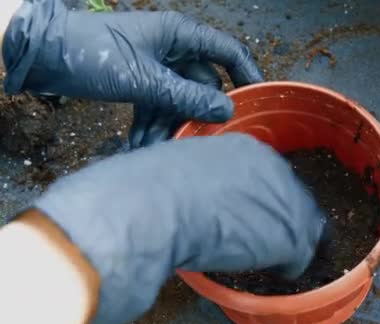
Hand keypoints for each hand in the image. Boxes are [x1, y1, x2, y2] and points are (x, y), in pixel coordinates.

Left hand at [2, 0, 262, 146]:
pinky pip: (156, 105)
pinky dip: (150, 126)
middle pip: (201, 85)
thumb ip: (186, 97)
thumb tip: (226, 111)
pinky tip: (141, 148)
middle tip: (199, 144)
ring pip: (177, 100)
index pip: (227, 52)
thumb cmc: (92, 52)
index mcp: (180, 35)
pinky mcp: (138, 81)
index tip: (260, 102)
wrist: (40, 52)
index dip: (247, 75)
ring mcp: (155, 66)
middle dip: (196, 116)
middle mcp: (172, 49)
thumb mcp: (143, 79)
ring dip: (169, 127)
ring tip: (156, 153)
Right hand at [33, 134, 326, 323]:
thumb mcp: (178, 168)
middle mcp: (273, 166)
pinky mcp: (290, 233)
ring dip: (286, 243)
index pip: (270, 176)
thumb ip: (201, 177)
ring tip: (271, 259)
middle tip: (262, 239)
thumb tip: (196, 195)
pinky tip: (274, 271)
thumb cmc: (149, 188)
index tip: (250, 215)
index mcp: (246, 148)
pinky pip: (299, 255)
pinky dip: (288, 266)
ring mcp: (287, 198)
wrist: (151, 207)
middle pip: (291, 197)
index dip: (262, 200)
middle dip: (279, 218)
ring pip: (300, 226)